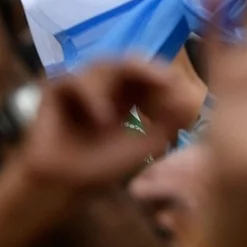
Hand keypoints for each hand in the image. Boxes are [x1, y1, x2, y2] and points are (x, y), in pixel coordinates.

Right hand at [19, 61, 175, 190]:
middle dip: (147, 70)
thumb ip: (171, 121)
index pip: (148, 72)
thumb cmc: (106, 164)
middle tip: (165, 81)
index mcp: (129, 92)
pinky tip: (101, 118)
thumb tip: (191, 101)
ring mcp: (81, 82)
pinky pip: (74, 78)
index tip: (177, 83)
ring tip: (111, 121)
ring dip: (110, 89)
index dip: (162, 74)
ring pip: (102, 66)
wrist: (68, 184)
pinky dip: (90, 96)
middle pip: (128, 62)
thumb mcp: (150, 141)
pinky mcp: (55, 88)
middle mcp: (106, 83)